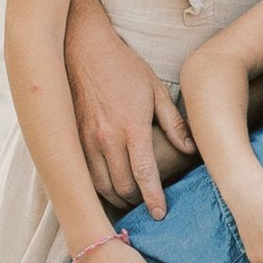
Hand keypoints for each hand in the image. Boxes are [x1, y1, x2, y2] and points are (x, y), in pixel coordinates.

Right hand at [66, 3, 193, 218]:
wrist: (83, 48)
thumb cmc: (123, 66)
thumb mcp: (155, 89)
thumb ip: (173, 122)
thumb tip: (191, 148)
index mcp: (131, 127)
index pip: (144, 174)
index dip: (153, 198)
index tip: (160, 214)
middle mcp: (106, 138)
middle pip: (122, 187)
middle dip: (136, 202)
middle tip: (147, 207)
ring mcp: (85, 139)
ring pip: (99, 185)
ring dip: (115, 199)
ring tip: (129, 202)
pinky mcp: (71, 137)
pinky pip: (83, 172)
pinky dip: (95, 186)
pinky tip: (106, 188)